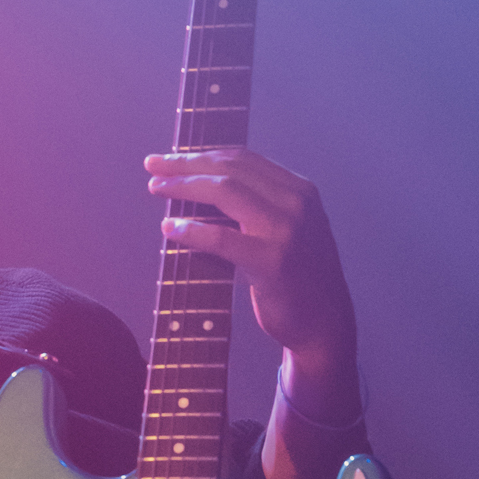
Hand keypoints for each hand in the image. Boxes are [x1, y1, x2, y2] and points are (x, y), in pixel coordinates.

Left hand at [144, 146, 355, 363]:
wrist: (325, 323)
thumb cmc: (296, 277)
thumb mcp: (287, 228)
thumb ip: (258, 205)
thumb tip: (199, 187)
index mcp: (299, 190)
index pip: (244, 159)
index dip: (202, 154)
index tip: (171, 158)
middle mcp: (296, 203)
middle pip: (230, 169)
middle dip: (186, 164)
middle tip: (153, 166)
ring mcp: (286, 231)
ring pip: (225, 191)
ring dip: (184, 186)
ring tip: (157, 189)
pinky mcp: (272, 262)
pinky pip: (223, 238)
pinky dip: (192, 230)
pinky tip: (171, 229)